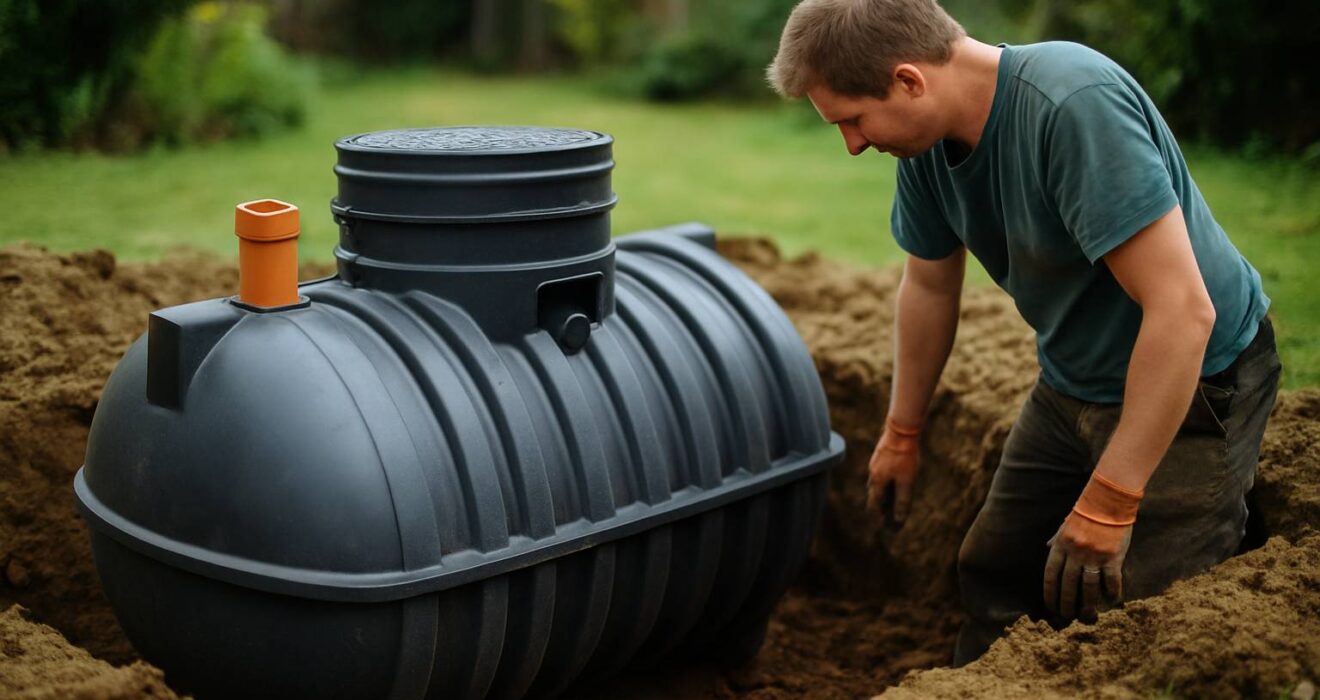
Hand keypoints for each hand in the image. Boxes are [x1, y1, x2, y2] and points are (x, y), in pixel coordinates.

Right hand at [866, 416, 920, 523]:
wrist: (901, 430)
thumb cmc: (905, 457)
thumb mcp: (906, 481)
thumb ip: (902, 500)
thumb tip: (899, 519)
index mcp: (877, 482)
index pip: (874, 506)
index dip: (878, 518)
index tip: (883, 526)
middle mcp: (873, 474)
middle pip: (875, 496)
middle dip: (881, 508)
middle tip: (888, 517)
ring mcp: (876, 464)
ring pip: (877, 484)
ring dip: (883, 495)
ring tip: (891, 502)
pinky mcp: (880, 456)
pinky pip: (881, 474)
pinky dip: (886, 483)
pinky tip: (893, 480)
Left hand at [1044, 472, 1143, 619]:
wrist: (1108, 501)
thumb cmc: (1086, 512)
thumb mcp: (1065, 524)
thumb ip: (1056, 539)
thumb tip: (1046, 548)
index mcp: (1061, 545)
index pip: (1050, 575)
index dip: (1049, 593)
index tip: (1050, 606)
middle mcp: (1075, 553)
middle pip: (1068, 585)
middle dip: (1065, 603)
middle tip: (1066, 616)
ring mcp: (1094, 556)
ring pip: (1088, 587)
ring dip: (1086, 604)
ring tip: (1086, 615)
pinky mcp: (1112, 557)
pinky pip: (1111, 580)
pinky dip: (1111, 592)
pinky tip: (1111, 601)